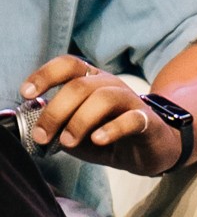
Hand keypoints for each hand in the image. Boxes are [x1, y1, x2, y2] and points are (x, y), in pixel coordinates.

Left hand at [16, 55, 176, 174]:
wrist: (150, 151)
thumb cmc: (109, 137)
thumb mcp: (76, 132)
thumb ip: (58, 126)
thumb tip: (38, 127)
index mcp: (92, 82)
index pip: (68, 65)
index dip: (45, 75)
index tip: (26, 94)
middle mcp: (112, 86)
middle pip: (80, 86)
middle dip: (55, 111)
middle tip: (43, 136)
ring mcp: (132, 101)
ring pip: (104, 98)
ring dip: (79, 121)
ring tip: (68, 142)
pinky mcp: (148, 121)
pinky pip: (131, 119)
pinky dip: (112, 129)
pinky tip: (98, 140)